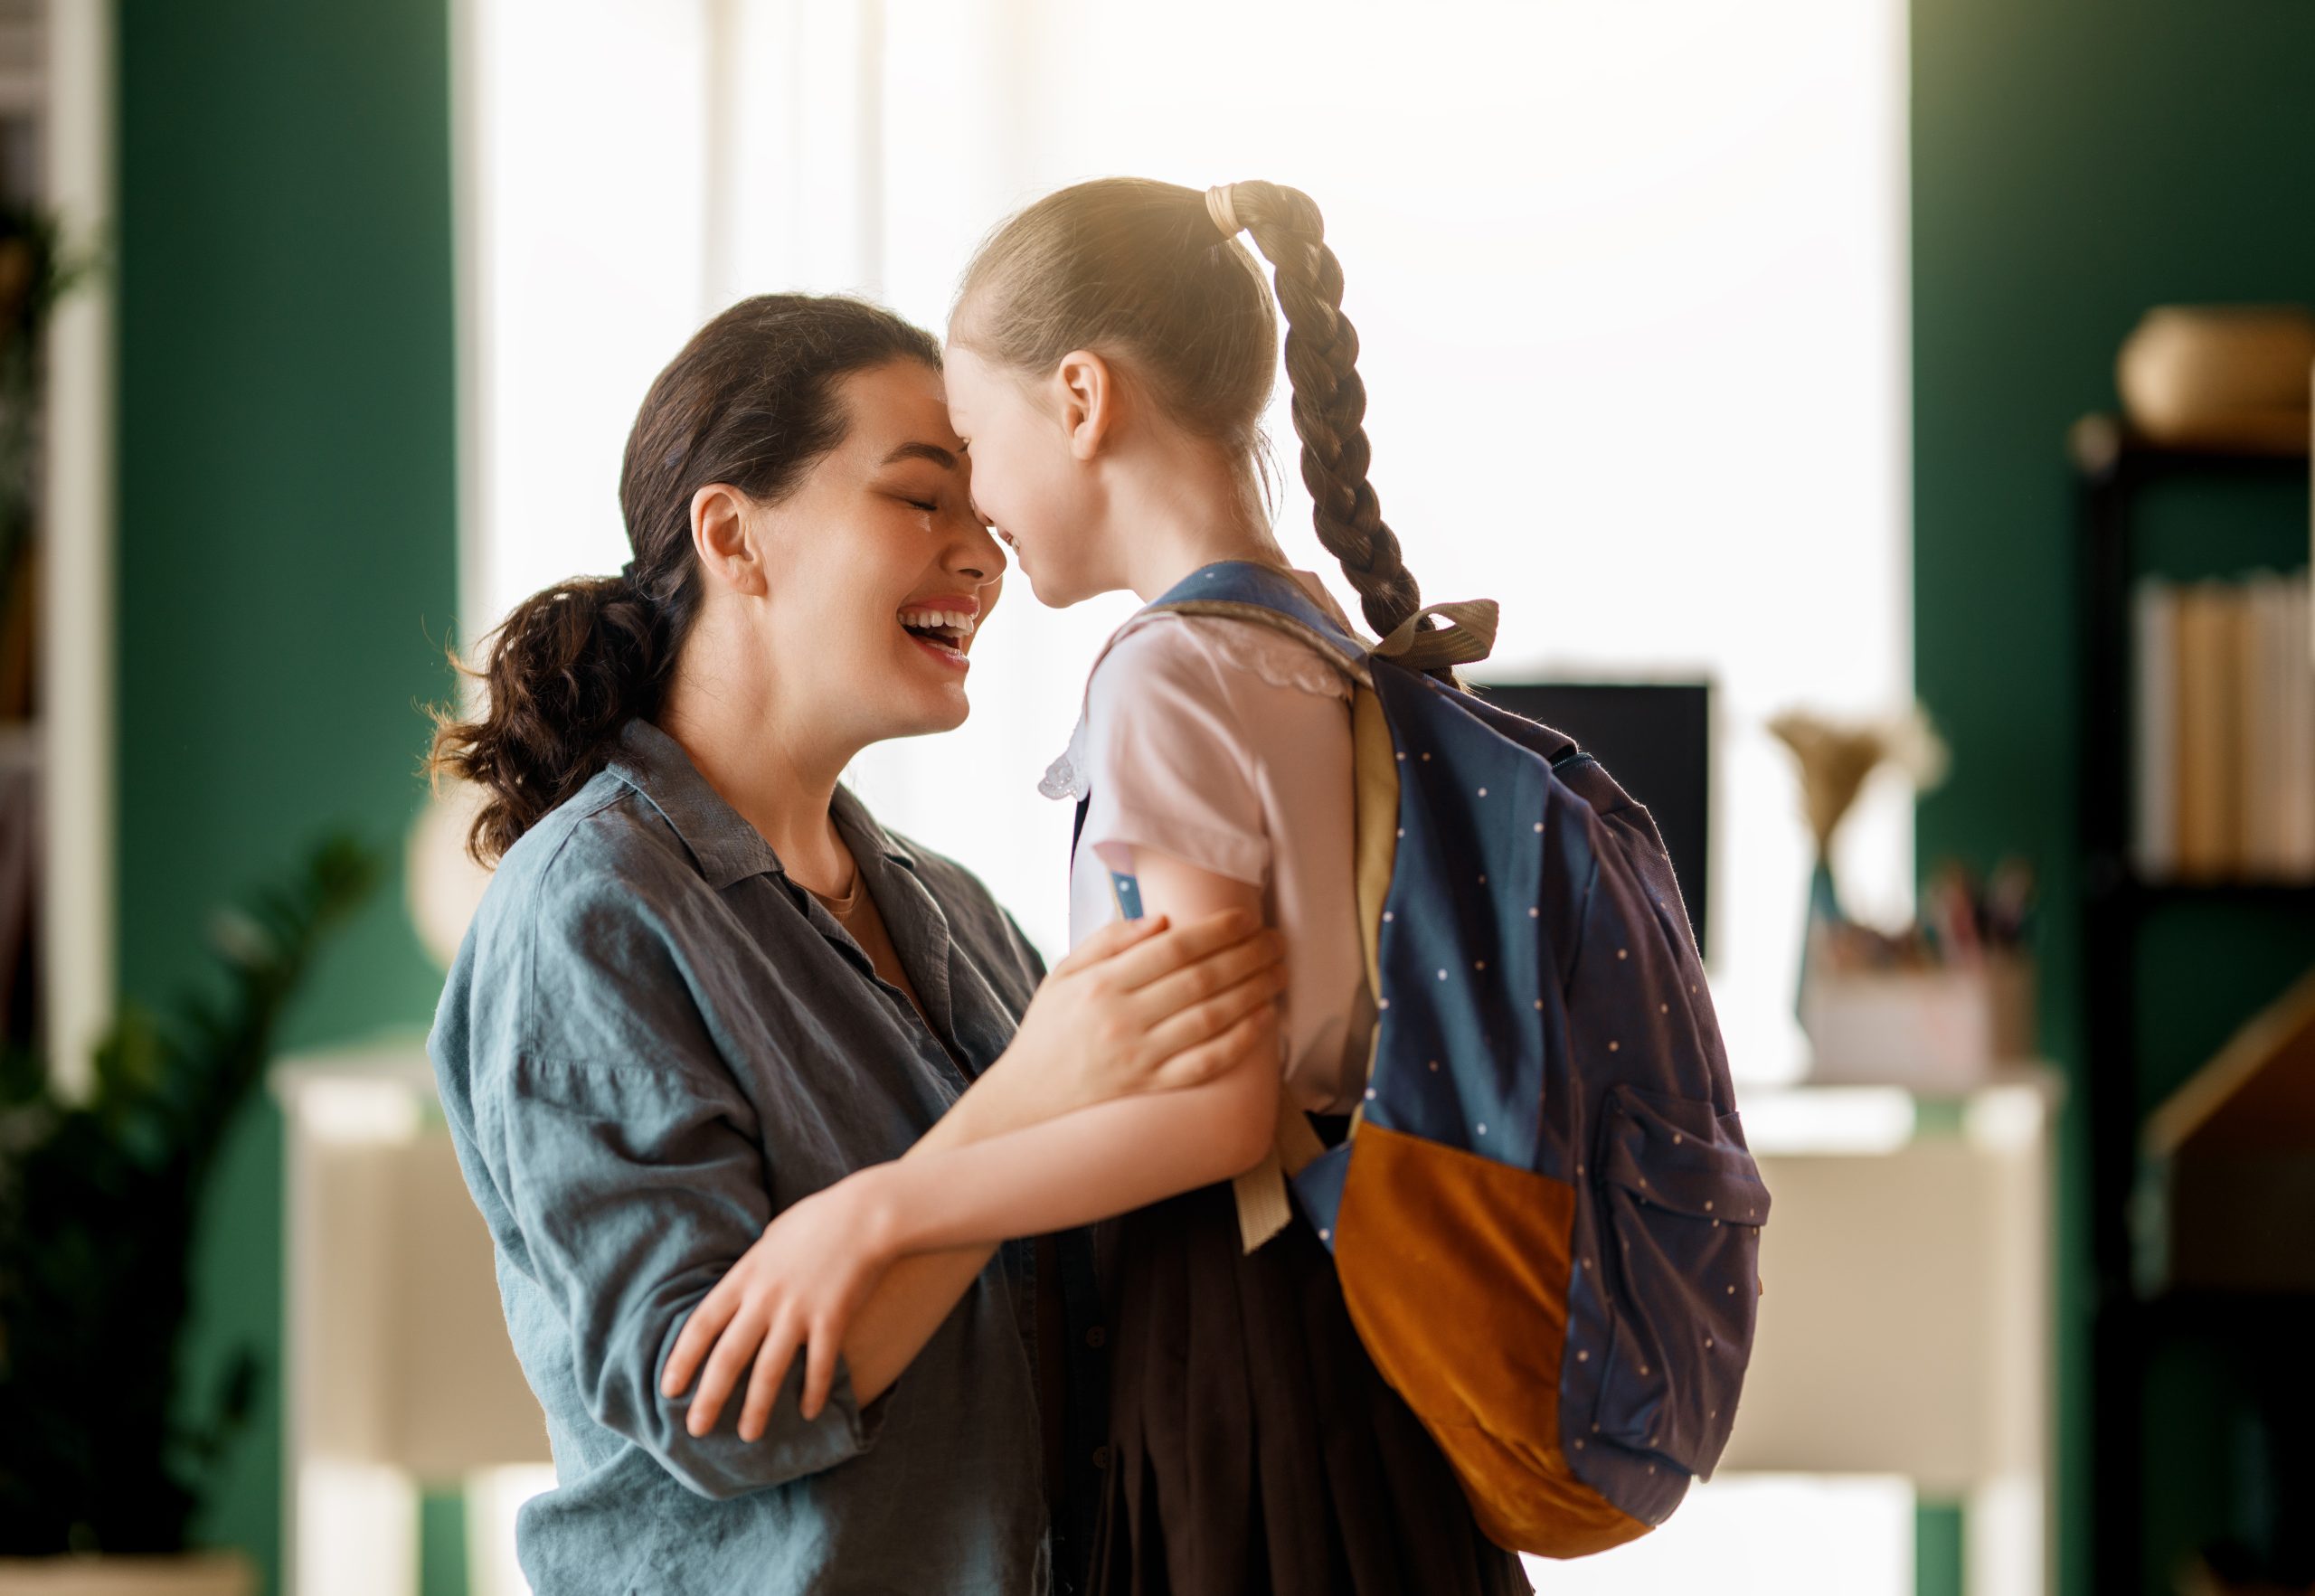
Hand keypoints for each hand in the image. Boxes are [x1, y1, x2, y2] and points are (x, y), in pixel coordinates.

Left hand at [659, 1170, 898, 1437]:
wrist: (867, 1213)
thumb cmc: (819, 1220)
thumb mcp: (772, 1239)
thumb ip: (754, 1270)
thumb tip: (741, 1290)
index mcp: (745, 1276)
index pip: (701, 1325)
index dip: (682, 1360)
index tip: (668, 1389)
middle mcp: (765, 1297)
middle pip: (728, 1356)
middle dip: (709, 1397)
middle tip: (696, 1429)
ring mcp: (799, 1310)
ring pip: (769, 1370)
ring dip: (757, 1407)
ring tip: (748, 1435)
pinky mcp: (832, 1318)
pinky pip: (818, 1365)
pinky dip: (813, 1392)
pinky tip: (808, 1412)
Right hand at [1001, 908, 1285, 1117]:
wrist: (1026, 1099)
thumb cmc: (1049, 1031)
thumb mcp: (1063, 974)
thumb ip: (1109, 941)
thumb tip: (1161, 920)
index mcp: (1101, 984)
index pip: (1173, 948)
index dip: (1216, 930)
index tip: (1246, 919)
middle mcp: (1123, 1019)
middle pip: (1201, 979)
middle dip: (1247, 955)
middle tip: (1276, 942)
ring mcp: (1140, 1057)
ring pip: (1211, 1018)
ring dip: (1253, 992)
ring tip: (1278, 973)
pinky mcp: (1152, 1087)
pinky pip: (1206, 1063)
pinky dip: (1240, 1041)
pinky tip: (1263, 1020)